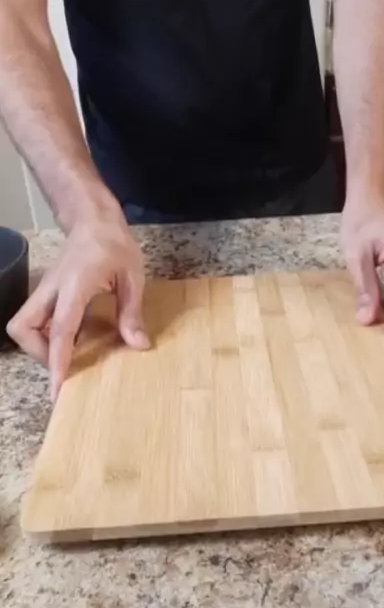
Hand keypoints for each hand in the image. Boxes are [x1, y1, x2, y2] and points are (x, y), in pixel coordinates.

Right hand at [7, 213, 148, 400]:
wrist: (94, 219)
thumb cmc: (114, 244)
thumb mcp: (132, 276)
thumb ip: (131, 312)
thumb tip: (138, 345)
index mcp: (74, 287)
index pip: (60, 330)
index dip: (57, 361)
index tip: (57, 388)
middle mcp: (51, 290)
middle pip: (22, 329)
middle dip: (38, 353)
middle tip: (65, 363)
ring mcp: (45, 291)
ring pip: (22, 326)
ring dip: (39, 345)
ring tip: (68, 353)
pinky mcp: (46, 293)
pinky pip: (34, 321)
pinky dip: (44, 336)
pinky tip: (70, 339)